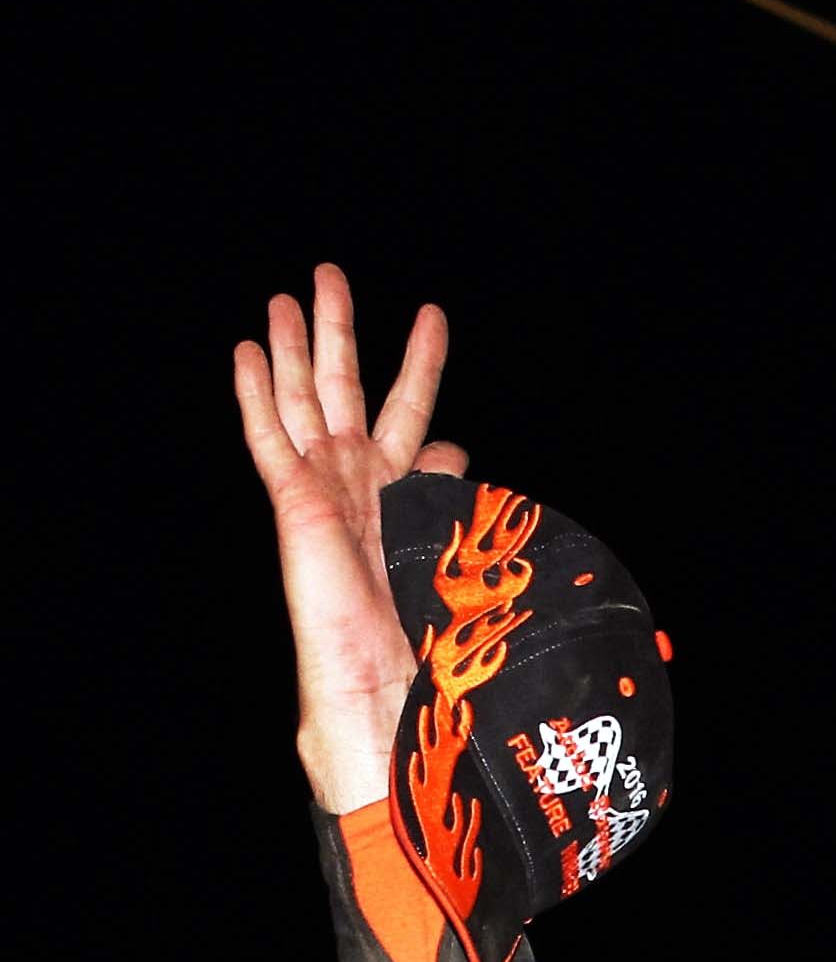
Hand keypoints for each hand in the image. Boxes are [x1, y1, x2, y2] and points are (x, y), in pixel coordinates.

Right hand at [233, 264, 466, 812]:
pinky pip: (270, 436)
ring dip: (297, 343)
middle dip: (342, 331)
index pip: (415, 426)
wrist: (389, 687)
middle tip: (333, 274)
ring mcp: (323, 488)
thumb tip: (461, 453)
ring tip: (294, 290)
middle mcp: (359, 485)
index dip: (425, 379)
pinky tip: (248, 346)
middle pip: (349, 389)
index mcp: (402, 499)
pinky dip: (257, 391)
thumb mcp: (459, 554)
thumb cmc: (429, 642)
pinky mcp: (295, 502)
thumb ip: (457, 502)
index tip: (435, 334)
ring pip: (304, 398)